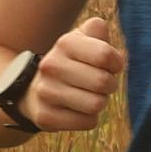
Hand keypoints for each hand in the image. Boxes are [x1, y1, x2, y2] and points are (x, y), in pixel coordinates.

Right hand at [33, 15, 121, 132]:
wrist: (33, 89)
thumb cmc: (72, 63)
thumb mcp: (82, 40)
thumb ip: (96, 29)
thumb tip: (101, 29)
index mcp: (65, 43)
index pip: (105, 55)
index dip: (116, 63)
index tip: (110, 65)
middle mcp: (51, 65)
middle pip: (103, 82)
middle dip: (109, 85)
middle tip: (100, 83)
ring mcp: (46, 92)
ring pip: (96, 104)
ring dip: (100, 102)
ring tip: (88, 95)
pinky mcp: (45, 117)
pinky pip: (88, 122)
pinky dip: (89, 118)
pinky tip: (77, 109)